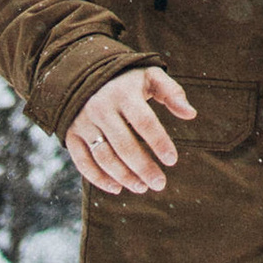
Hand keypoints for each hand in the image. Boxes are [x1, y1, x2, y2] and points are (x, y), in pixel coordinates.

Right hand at [66, 63, 196, 194]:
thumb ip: (172, 93)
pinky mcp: (72, 135)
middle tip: (159, 184)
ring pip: (104, 156)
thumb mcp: (150, 76)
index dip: (159, 142)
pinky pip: (83, 162)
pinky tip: (117, 188)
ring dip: (124, 176)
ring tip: (142, 187)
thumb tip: (191, 114)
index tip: (172, 161)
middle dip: (143, 167)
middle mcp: (101, 108)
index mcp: (124, 94)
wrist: (83, 74)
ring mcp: (84, 123)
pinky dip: (98, 178)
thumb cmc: (126, 80)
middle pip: (124, 144)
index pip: (144, 122)